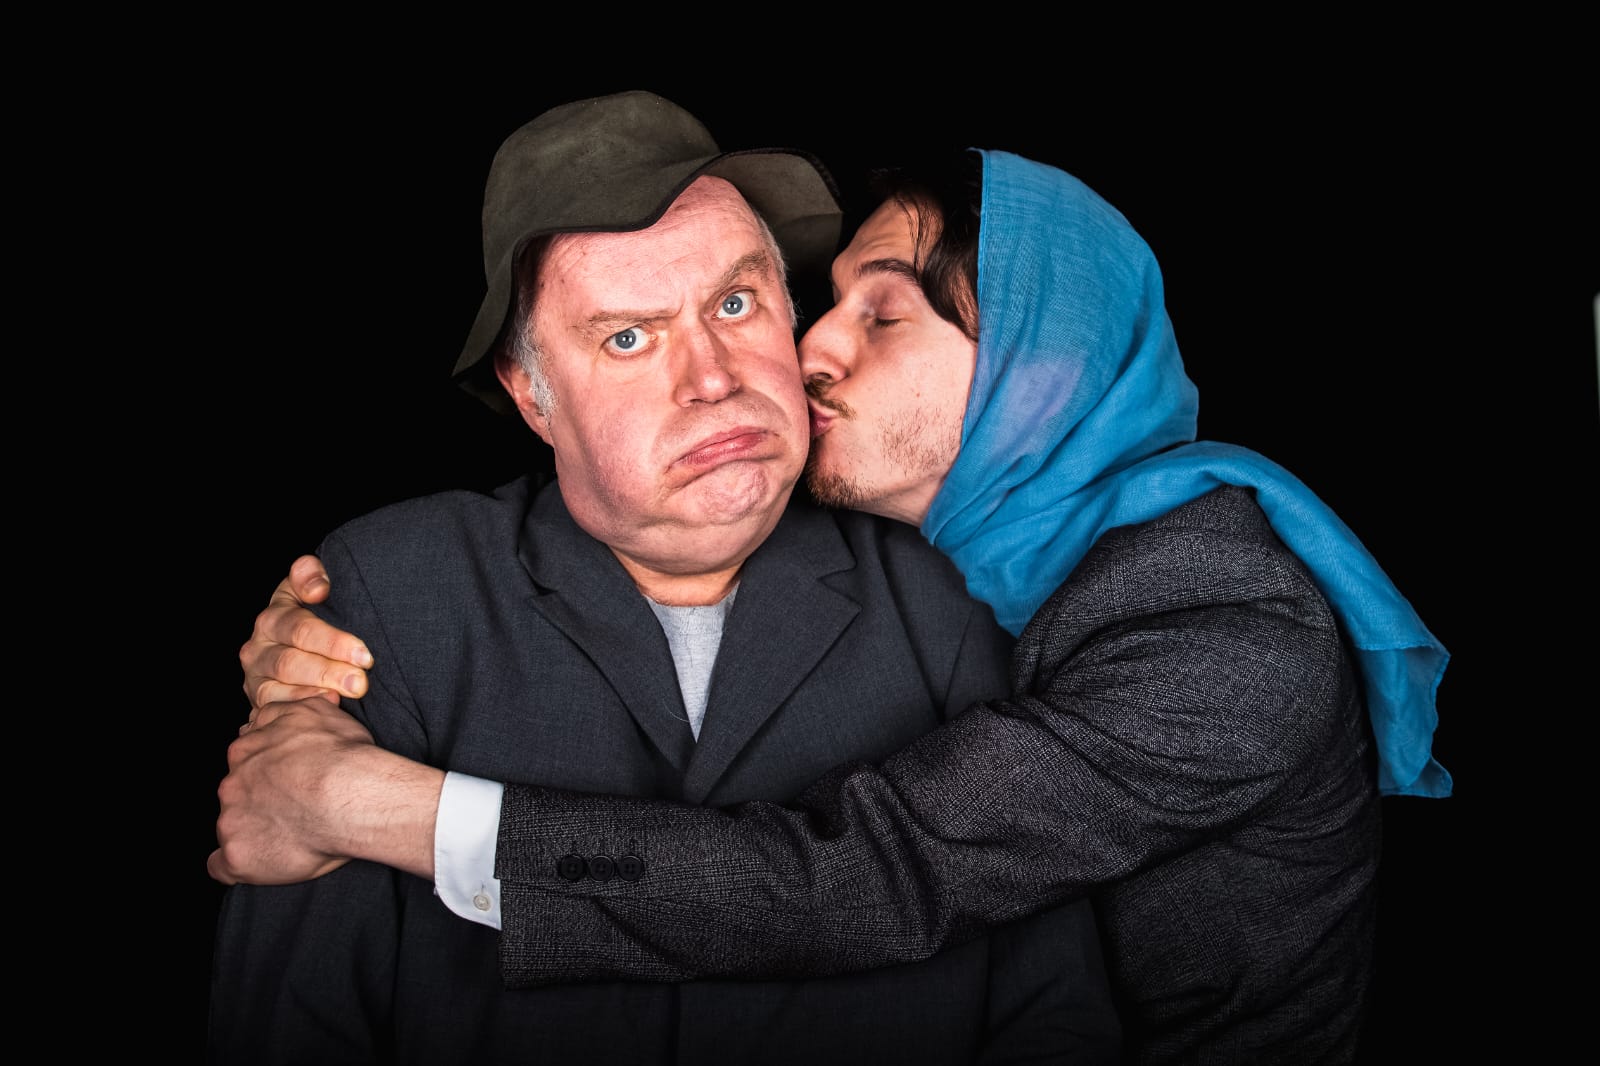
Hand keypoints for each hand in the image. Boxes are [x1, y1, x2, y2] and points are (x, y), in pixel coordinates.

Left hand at [209, 696, 373, 884]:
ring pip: (232, 827)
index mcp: (246, 750)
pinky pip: (222, 867)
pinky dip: (236, 867)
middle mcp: (231, 783)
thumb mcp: (316, 711)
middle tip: (293, 808)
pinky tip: (256, 864)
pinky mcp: (237, 856)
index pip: (245, 760)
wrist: (351, 795)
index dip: (268, 772)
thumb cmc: (344, 755)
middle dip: (258, 800)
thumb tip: (283, 708)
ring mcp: (231, 820)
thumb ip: (288, 711)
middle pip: (236, 793)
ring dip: (253, 831)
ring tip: (289, 838)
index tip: (289, 781)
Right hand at [240, 554, 371, 708]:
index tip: (364, 655)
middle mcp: (257, 647)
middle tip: (361, 683)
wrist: (299, 646)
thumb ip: (311, 575)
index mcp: (273, 617)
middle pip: (291, 662)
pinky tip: (326, 710)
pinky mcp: (259, 701)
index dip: (333, 642)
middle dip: (330, 672)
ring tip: (347, 697)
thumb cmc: (316, 615)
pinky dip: (299, 709)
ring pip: (280, 689)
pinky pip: (274, 709)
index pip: (301, 629)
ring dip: (316, 693)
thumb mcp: (312, 587)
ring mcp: (255, 677)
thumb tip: (317, 588)